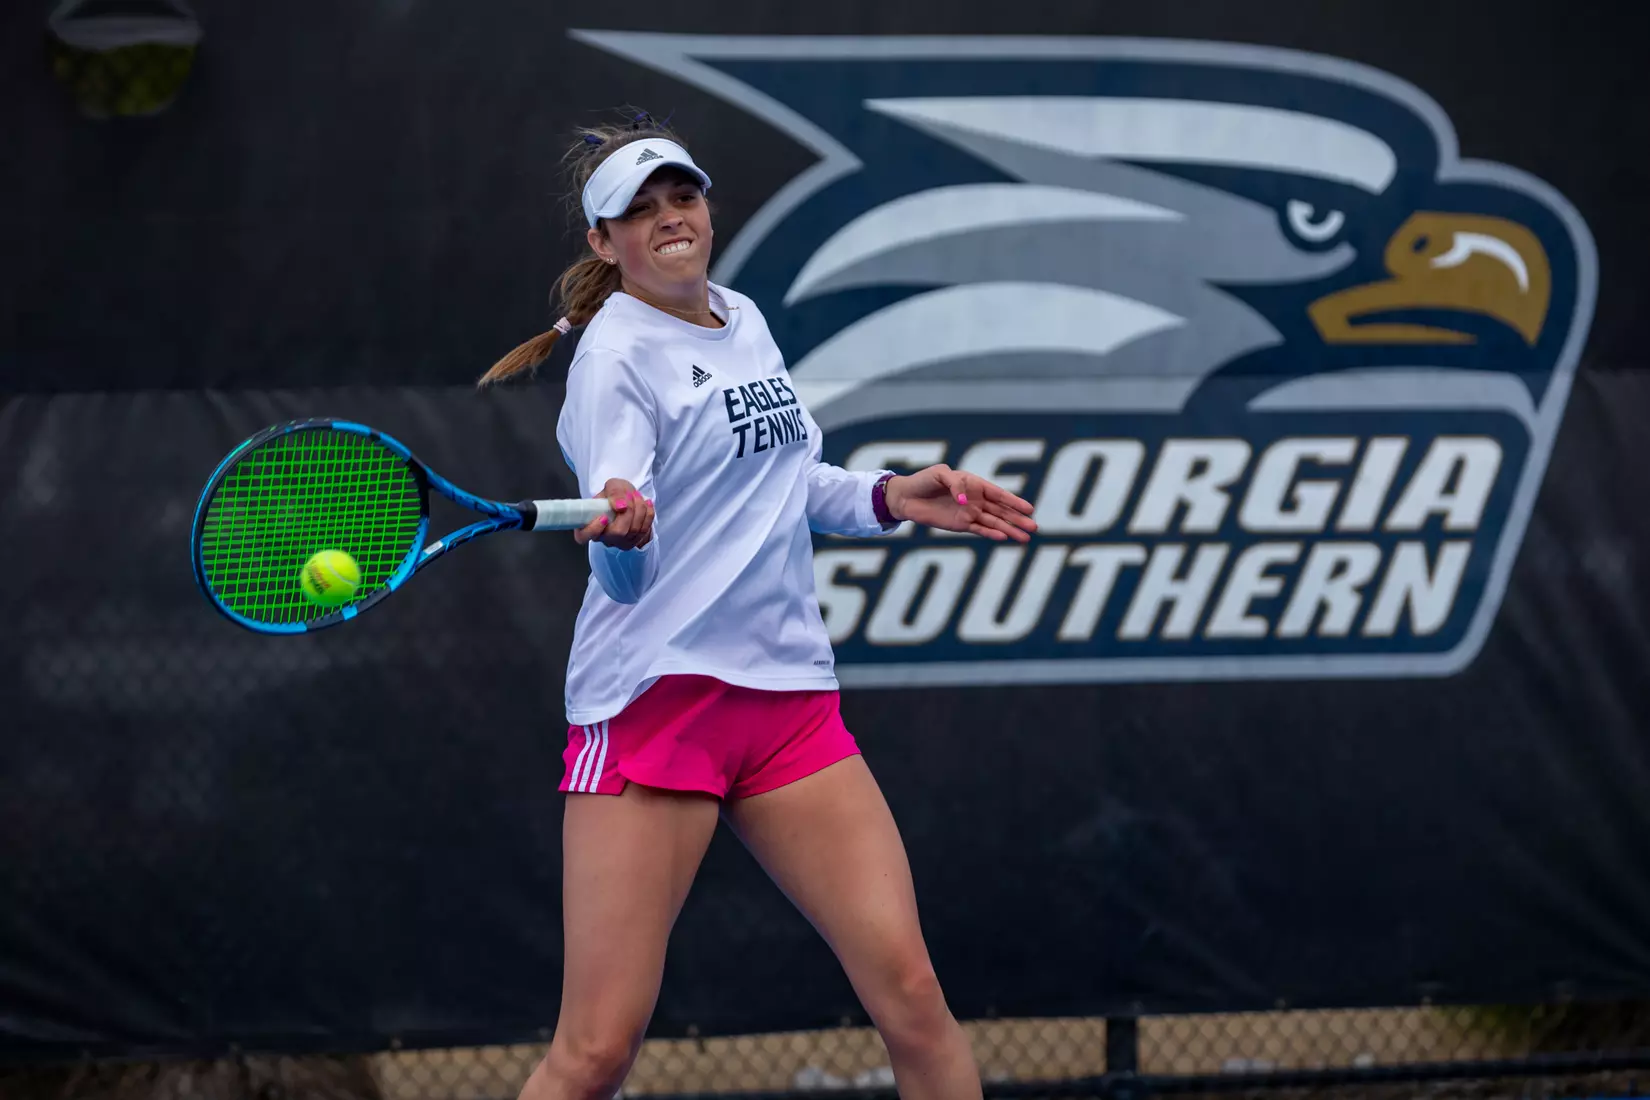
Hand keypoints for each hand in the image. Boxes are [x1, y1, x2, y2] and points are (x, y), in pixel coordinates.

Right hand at [573, 479, 654, 549]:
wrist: (628, 498)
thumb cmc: (615, 494)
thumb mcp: (612, 485)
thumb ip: (614, 492)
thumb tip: (621, 506)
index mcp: (588, 523)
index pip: (584, 536)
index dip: (593, 529)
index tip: (603, 516)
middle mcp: (603, 537)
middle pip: (617, 533)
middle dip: (629, 511)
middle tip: (630, 495)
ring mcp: (619, 542)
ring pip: (633, 531)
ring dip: (640, 510)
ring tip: (637, 496)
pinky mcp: (633, 542)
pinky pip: (644, 532)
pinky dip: (648, 515)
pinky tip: (647, 504)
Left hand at [885, 465, 1036, 541]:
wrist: (907, 497)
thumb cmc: (924, 481)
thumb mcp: (940, 474)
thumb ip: (956, 485)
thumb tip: (966, 502)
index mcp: (974, 484)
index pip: (999, 494)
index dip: (1014, 502)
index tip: (1029, 509)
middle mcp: (975, 500)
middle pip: (1001, 511)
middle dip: (1017, 519)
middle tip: (1034, 527)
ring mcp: (969, 513)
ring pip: (994, 523)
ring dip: (1009, 530)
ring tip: (1025, 538)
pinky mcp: (960, 525)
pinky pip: (979, 530)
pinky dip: (991, 534)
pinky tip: (1003, 538)